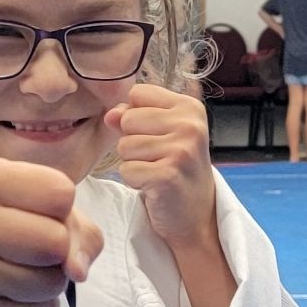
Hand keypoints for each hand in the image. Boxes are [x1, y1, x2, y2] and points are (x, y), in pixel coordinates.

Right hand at [0, 158, 102, 306]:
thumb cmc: (1, 225)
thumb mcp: (36, 204)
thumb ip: (77, 228)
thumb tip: (78, 271)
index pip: (61, 193)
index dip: (61, 208)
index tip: (35, 213)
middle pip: (56, 241)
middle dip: (59, 249)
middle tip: (34, 248)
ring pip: (50, 283)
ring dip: (51, 281)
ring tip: (23, 270)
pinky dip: (40, 306)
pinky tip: (14, 294)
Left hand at [106, 84, 213, 247]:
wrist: (195, 212)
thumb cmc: (175, 168)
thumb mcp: (159, 134)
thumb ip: (132, 116)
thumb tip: (110, 114)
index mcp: (189, 107)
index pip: (137, 94)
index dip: (136, 116)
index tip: (157, 136)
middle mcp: (190, 125)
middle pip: (128, 119)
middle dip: (132, 142)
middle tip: (156, 159)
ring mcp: (182, 150)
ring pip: (125, 146)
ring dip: (133, 163)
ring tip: (156, 171)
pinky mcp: (168, 175)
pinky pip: (127, 170)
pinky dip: (134, 181)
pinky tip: (153, 185)